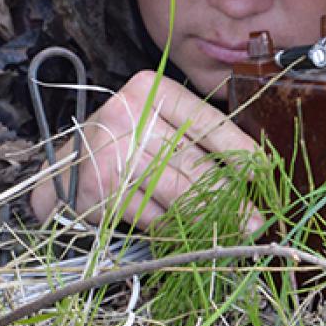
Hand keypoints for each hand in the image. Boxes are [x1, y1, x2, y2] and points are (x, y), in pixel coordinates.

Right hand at [29, 70, 260, 230]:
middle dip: (230, 195)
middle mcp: (128, 117)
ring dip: (210, 217)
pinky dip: (175, 228)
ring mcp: (112, 154)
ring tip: (235, 231)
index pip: (205, 121)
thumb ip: (192, 135)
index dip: (238, 149)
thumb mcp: (154, 121)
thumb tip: (251, 167)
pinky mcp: (103, 191)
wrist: (62, 170)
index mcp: (150, 90)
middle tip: (255, 219)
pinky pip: (153, 215)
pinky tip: (189, 235)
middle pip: (194, 162)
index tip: (263, 171)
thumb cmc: (122, 142)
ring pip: (177, 192)